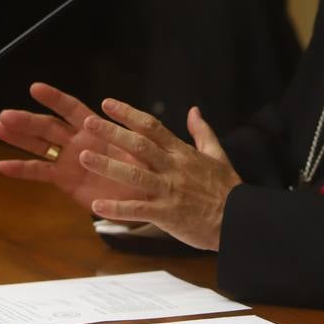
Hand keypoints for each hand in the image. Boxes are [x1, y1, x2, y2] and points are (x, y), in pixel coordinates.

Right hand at [0, 83, 145, 213]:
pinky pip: (39, 172)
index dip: (55, 98)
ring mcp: (68, 159)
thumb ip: (131, 135)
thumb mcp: (141, 148)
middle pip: (48, 126)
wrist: (142, 195)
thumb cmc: (143, 166)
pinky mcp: (64, 179)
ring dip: (18, 137)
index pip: (72, 109)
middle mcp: (78, 139)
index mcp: (95, 128)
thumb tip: (126, 121)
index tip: (35, 88)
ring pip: (38, 145)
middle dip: (27, 120)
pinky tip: (0, 165)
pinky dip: (20, 169)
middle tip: (5, 114)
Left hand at [78, 99, 241, 251]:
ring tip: (83, 157)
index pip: (151, 126)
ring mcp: (169, 190)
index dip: (128, 113)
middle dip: (111, 132)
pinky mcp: (167, 214)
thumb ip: (202, 132)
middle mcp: (173, 168)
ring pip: (134, 175)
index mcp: (182, 152)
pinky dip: (117, 208)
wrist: (239, 220)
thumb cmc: (228, 189)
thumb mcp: (218, 154)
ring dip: (107, 165)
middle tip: (88, 122)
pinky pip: (138, 210)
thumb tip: (194, 110)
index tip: (107, 103)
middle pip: (138, 145)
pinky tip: (97, 205)